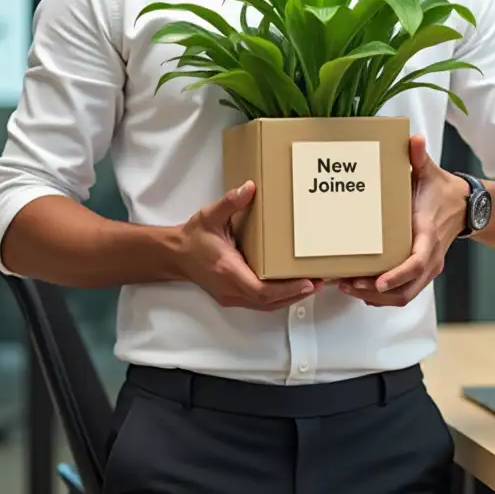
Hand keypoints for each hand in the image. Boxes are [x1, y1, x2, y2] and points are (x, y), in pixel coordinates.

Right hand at [174, 180, 323, 309]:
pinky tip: (291, 289)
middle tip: (320, 281)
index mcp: (227, 269)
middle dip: (296, 294)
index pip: (261, 289)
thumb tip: (249, 188)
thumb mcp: (210, 215)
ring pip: (265, 306)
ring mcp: (231, 296)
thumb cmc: (193, 237)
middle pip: (268, 301)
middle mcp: (230, 288)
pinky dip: (278, 299)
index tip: (307, 282)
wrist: (175, 255)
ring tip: (312, 285)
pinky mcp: (232, 297)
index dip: (286, 289)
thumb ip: (230, 202)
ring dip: (289, 298)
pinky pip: (259, 303)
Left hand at [337, 135, 467, 306]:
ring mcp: (428, 267)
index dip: (397, 275)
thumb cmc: (441, 190)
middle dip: (375, 292)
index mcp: (428, 234)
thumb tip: (414, 139)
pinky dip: (383, 296)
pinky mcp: (423, 272)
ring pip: (404, 295)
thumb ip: (419, 157)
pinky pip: (405, 292)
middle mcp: (430, 256)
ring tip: (348, 287)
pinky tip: (361, 289)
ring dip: (376, 297)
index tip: (377, 281)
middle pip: (406, 288)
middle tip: (347, 284)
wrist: (464, 206)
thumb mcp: (430, 171)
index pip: (416, 262)